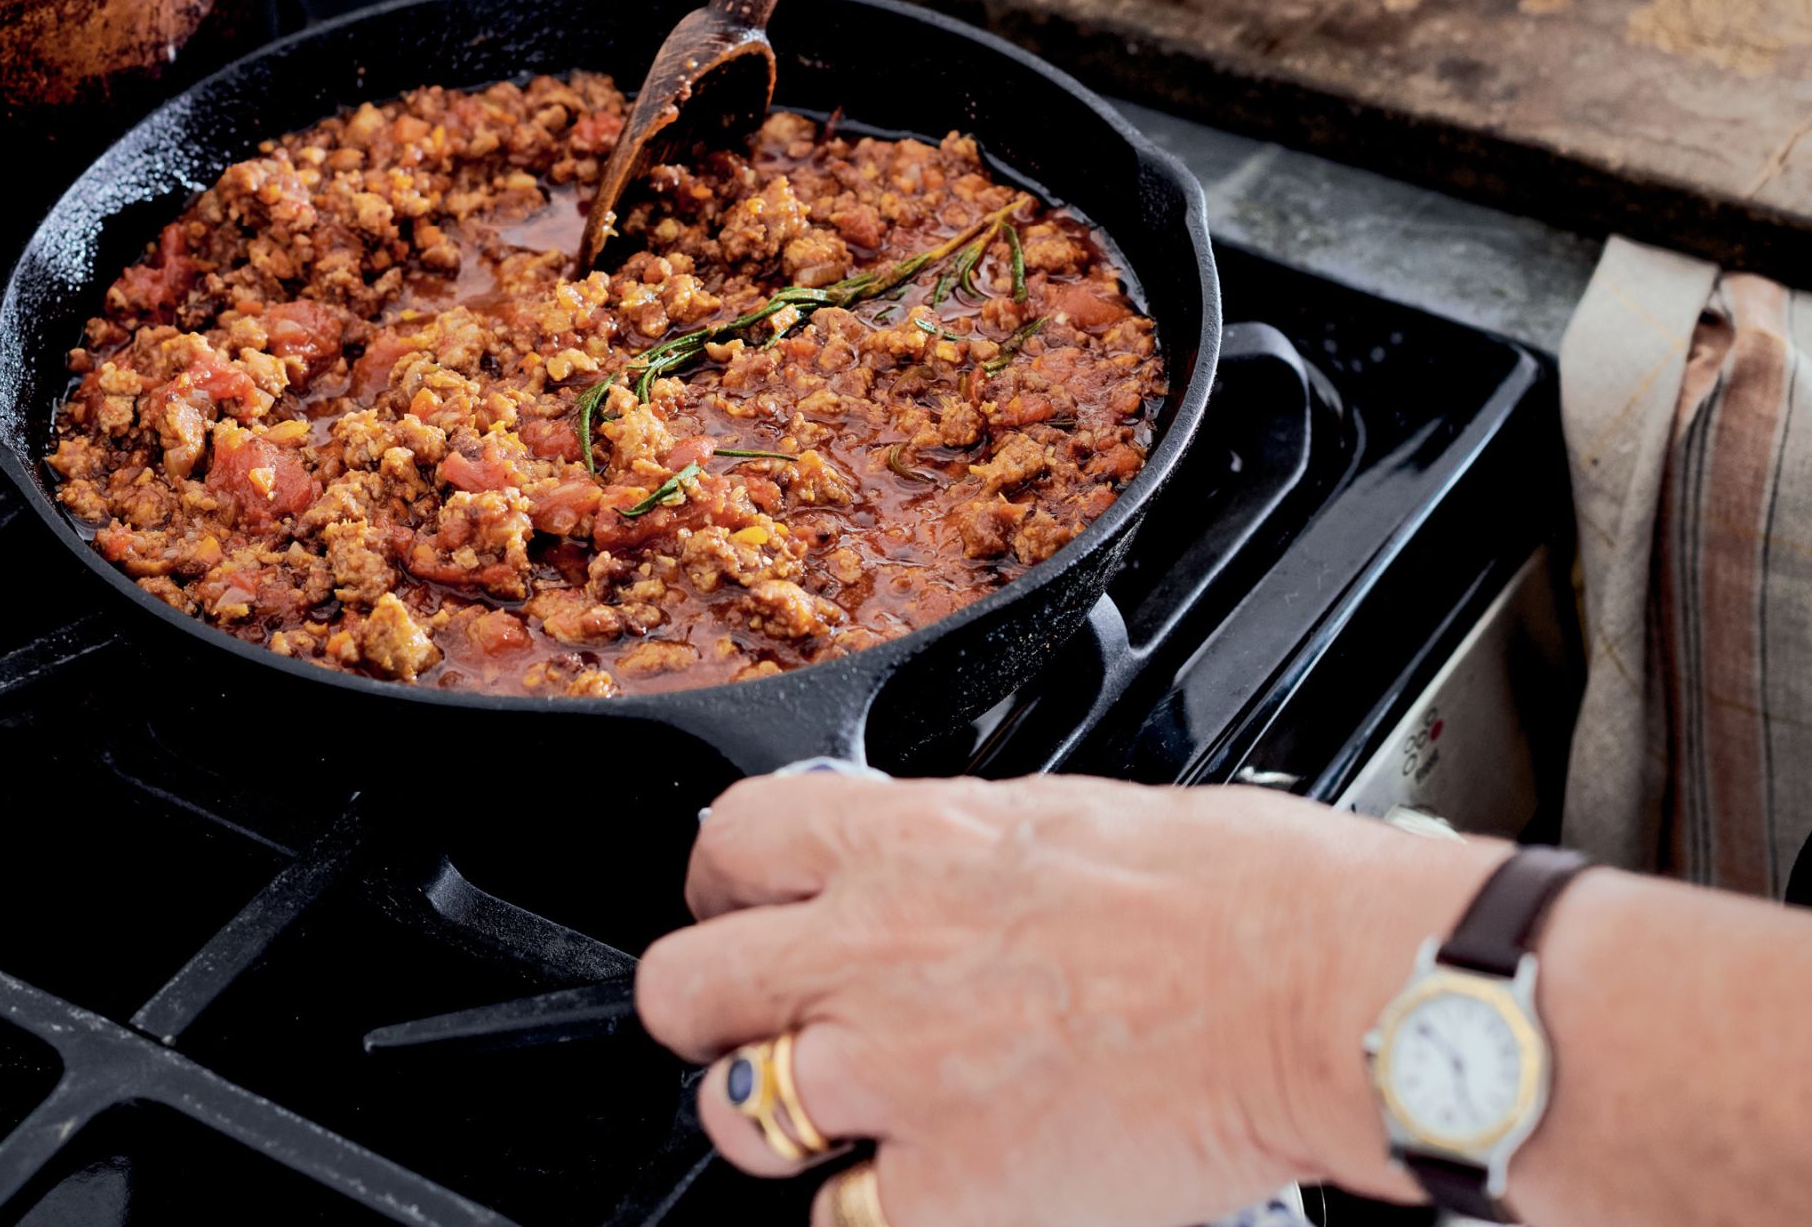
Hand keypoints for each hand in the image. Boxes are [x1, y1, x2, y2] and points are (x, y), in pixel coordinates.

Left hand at [635, 773, 1500, 1225]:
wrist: (1312, 987)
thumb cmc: (1234, 889)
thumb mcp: (1062, 815)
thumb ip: (958, 852)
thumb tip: (926, 870)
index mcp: (910, 837)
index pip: (732, 838)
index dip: (718, 881)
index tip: (735, 902)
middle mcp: (874, 948)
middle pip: (687, 983)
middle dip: (702, 1012)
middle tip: (743, 1028)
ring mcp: (897, 1074)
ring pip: (737, 1114)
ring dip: (775, 1121)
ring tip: (834, 1122)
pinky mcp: (949, 1190)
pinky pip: (840, 1223)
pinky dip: (869, 1216)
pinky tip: (922, 1193)